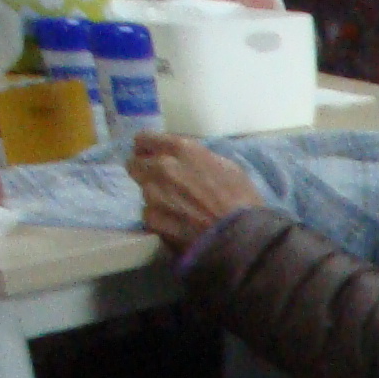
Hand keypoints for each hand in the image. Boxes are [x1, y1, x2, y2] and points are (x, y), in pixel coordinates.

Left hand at [127, 135, 261, 253]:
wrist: (244, 239)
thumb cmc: (244, 202)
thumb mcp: (227, 167)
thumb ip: (198, 159)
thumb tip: (186, 160)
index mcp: (181, 149)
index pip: (144, 139)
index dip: (148, 149)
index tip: (153, 157)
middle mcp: (161, 166)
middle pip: (135, 164)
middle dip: (147, 172)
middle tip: (163, 184)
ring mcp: (153, 194)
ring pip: (143, 191)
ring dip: (156, 197)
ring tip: (177, 209)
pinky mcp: (152, 219)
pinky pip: (148, 214)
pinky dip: (159, 219)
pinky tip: (177, 225)